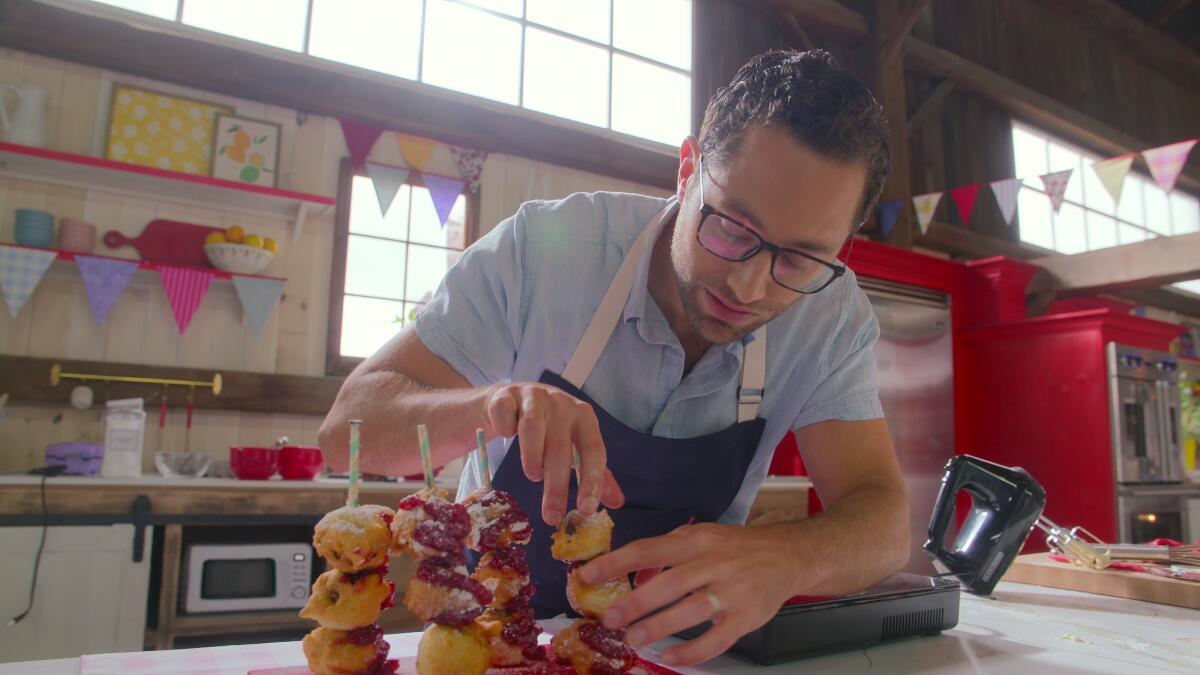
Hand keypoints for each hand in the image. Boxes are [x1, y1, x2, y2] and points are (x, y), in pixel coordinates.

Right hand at [485, 383, 623, 524]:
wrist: (510, 400)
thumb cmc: (546, 428)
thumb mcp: (572, 446)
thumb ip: (594, 473)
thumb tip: (617, 503)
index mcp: (584, 416)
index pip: (593, 449)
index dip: (591, 480)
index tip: (586, 509)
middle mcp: (561, 403)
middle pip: (561, 446)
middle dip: (556, 486)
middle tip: (551, 516)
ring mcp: (532, 396)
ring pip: (533, 428)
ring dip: (532, 457)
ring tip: (533, 475)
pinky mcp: (505, 396)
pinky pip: (505, 413)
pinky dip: (505, 427)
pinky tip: (505, 436)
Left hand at [577, 523, 793, 665]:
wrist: (788, 555)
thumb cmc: (738, 547)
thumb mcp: (702, 536)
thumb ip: (667, 551)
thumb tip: (635, 573)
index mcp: (696, 541)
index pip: (649, 549)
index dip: (616, 563)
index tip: (588, 575)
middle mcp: (713, 563)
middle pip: (669, 583)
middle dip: (635, 602)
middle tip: (609, 619)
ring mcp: (732, 591)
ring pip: (691, 611)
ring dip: (659, 626)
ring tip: (633, 638)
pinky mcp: (747, 617)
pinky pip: (716, 639)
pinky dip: (692, 652)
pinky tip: (670, 657)